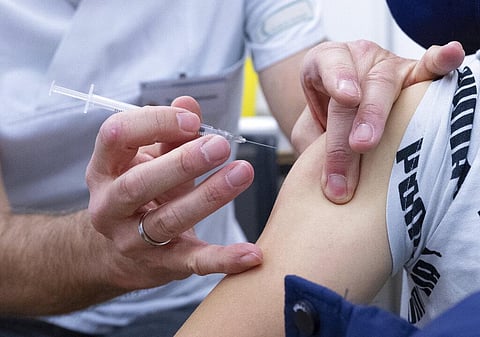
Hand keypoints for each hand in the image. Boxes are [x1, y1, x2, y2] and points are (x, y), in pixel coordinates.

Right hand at [86, 96, 261, 289]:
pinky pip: (193, 262)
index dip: (154, 123)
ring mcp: (132, 239)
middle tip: (220, 146)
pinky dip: (224, 259)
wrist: (119, 249)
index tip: (192, 120)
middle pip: (139, 184)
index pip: (117, 136)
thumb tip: (188, 102)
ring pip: (168, 220)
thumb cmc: (141, 191)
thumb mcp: (148, 159)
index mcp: (105, 169)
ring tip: (242, 173)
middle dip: (181, 162)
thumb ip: (167, 132)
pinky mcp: (161, 265)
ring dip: (208, 196)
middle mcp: (110, 205)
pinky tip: (251, 254)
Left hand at [293, 40, 464, 202]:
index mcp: (324, 63)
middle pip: (360, 87)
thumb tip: (329, 181)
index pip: (329, 64)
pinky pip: (429, 68)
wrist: (338, 103)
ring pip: (387, 86)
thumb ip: (312, 144)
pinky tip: (452, 57)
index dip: (338, 78)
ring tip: (373, 139)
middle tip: (359, 145)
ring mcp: (387, 67)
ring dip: (380, 114)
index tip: (346, 97)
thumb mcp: (307, 127)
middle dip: (359, 119)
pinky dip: (441, 63)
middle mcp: (357, 59)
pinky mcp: (414, 75)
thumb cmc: (324, 116)